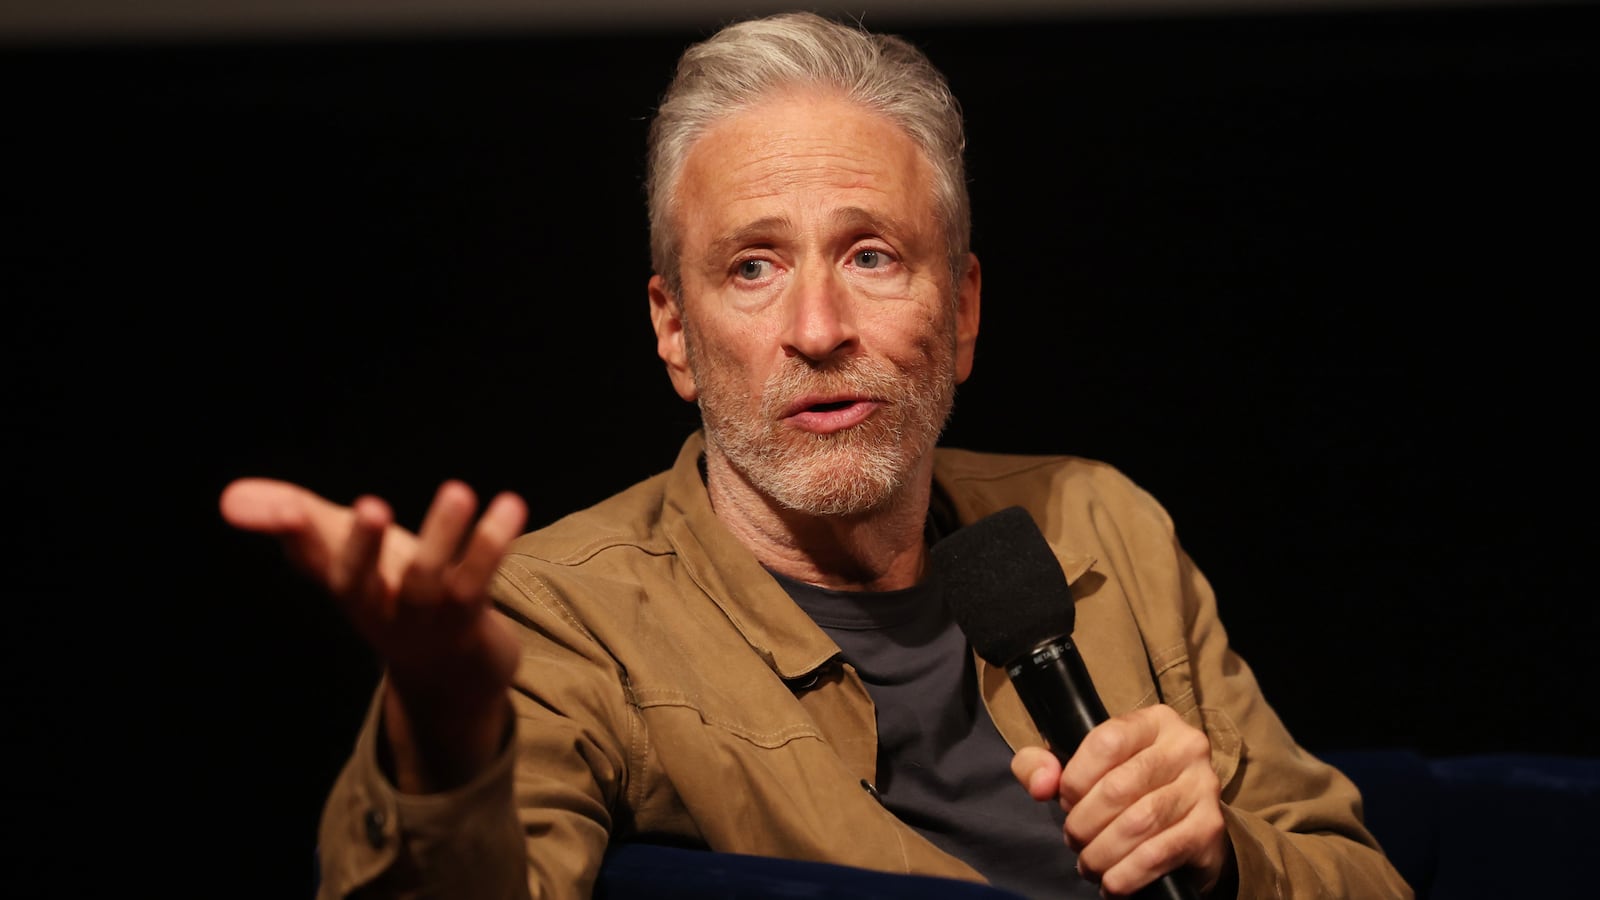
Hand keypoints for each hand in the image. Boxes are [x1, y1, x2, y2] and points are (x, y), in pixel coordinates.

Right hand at [219, 477, 528, 790]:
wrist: (451, 674)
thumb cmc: (390, 595)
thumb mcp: (344, 552)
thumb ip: (294, 519)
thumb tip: (228, 499)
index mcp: (343, 586)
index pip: (311, 560)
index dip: (295, 534)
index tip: (288, 508)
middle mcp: (376, 608)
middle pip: (359, 583)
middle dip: (360, 546)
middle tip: (366, 505)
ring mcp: (424, 620)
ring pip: (429, 582)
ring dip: (442, 536)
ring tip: (456, 489)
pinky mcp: (470, 622)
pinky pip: (480, 583)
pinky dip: (492, 546)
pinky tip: (510, 507)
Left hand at [1011, 704, 1231, 896]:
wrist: (1187, 829)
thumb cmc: (1128, 792)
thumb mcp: (1081, 768)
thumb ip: (1042, 765)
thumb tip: (1039, 784)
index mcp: (1154, 722)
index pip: (1106, 741)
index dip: (1076, 778)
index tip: (1066, 801)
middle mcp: (1186, 747)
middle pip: (1118, 787)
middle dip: (1084, 822)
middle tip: (1074, 839)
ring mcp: (1203, 787)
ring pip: (1138, 823)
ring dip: (1102, 852)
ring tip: (1089, 863)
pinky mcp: (1209, 828)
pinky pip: (1158, 854)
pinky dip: (1127, 874)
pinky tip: (1112, 882)